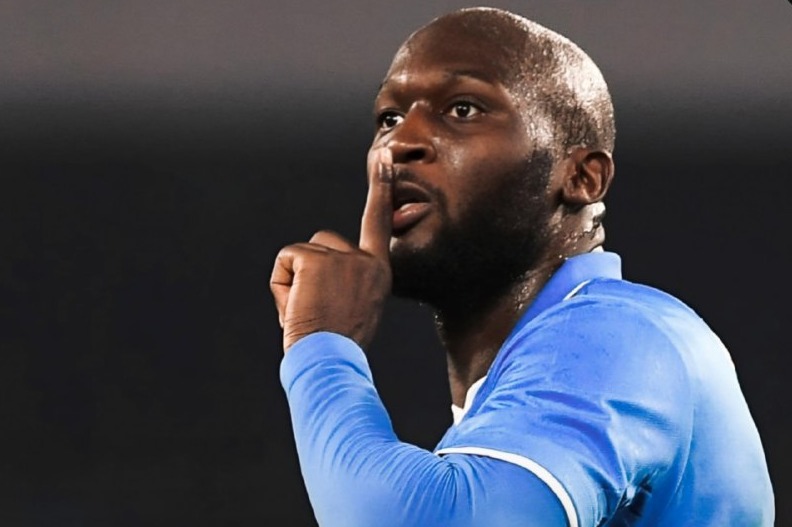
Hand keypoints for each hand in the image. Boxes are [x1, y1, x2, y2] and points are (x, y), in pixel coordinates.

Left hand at [270, 149, 393, 350]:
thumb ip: (348, 282)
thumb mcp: (355, 309)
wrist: (330, 362)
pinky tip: (296, 309)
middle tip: (317, 312)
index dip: (380, 188)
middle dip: (308, 273)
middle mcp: (366, 260)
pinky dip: (280, 286)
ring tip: (307, 313)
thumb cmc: (338, 346)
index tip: (382, 158)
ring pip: (300, 254)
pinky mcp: (317, 260)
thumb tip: (323, 267)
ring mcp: (342, 258)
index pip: (379, 221)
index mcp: (379, 272)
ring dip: (294, 282)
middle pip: (320, 244)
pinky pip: (285, 262)